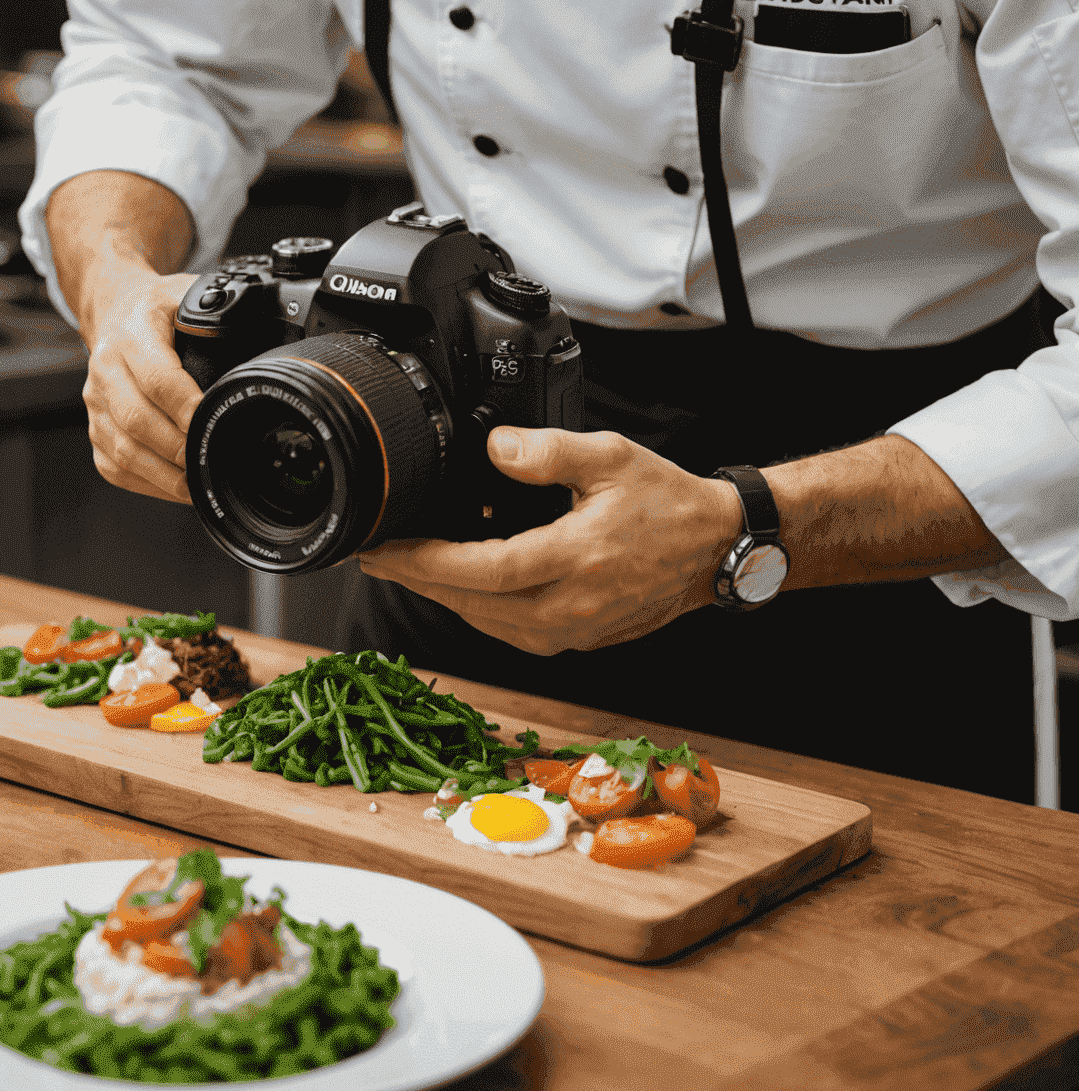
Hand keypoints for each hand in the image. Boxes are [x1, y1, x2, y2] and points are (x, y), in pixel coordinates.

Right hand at [81, 268, 202, 503]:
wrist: (116, 310)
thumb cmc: (157, 308)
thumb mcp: (188, 296)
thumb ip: (220, 317)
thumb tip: (256, 350)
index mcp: (131, 335)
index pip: (157, 378)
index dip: (186, 406)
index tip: (212, 424)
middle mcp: (105, 369)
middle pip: (138, 421)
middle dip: (179, 448)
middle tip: (212, 462)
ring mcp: (95, 403)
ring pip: (124, 450)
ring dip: (163, 474)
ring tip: (198, 483)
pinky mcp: (94, 429)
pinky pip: (115, 466)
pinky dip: (147, 483)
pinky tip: (175, 486)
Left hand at [356, 427, 741, 653]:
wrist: (715, 548)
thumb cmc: (667, 501)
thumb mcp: (611, 456)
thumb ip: (549, 451)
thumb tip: (496, 447)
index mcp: (577, 558)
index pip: (484, 571)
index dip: (427, 563)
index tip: (385, 549)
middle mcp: (573, 606)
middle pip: (474, 605)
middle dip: (418, 581)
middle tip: (375, 559)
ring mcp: (576, 632)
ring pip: (489, 625)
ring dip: (444, 598)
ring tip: (406, 568)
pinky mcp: (578, 642)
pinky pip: (512, 633)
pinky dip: (478, 611)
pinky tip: (459, 586)